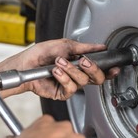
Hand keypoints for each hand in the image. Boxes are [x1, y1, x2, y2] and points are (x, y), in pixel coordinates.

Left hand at [0, 38, 119, 99]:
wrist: (24, 65)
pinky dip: (63, 78)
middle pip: (96, 78)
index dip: (109, 70)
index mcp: (80, 63)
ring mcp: (70, 84)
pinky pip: (70, 88)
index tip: (113, 67)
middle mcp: (77, 75)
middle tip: (84, 61)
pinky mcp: (62, 93)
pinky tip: (56, 72)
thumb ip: (83, 47)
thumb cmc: (39, 54)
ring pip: (83, 81)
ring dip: (71, 70)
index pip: (100, 69)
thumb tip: (99, 46)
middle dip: (93, 69)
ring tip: (59, 62)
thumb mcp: (63, 45)